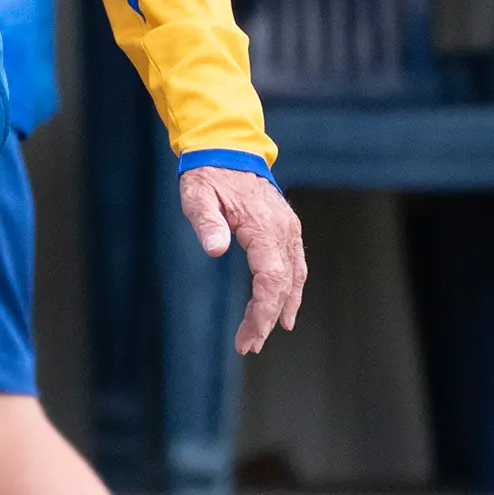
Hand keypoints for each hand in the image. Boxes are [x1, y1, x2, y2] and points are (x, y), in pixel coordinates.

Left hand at [179, 166, 306, 354]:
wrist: (227, 148)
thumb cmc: (208, 174)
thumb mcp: (197, 195)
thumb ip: (206, 222)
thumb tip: (216, 250)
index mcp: (263, 226)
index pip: (271, 280)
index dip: (261, 313)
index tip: (246, 338)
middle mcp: (283, 230)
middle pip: (284, 286)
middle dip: (267, 319)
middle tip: (247, 346)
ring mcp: (289, 229)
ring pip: (295, 278)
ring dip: (282, 309)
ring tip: (262, 336)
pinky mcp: (287, 229)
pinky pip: (296, 266)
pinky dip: (291, 291)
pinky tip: (284, 310)